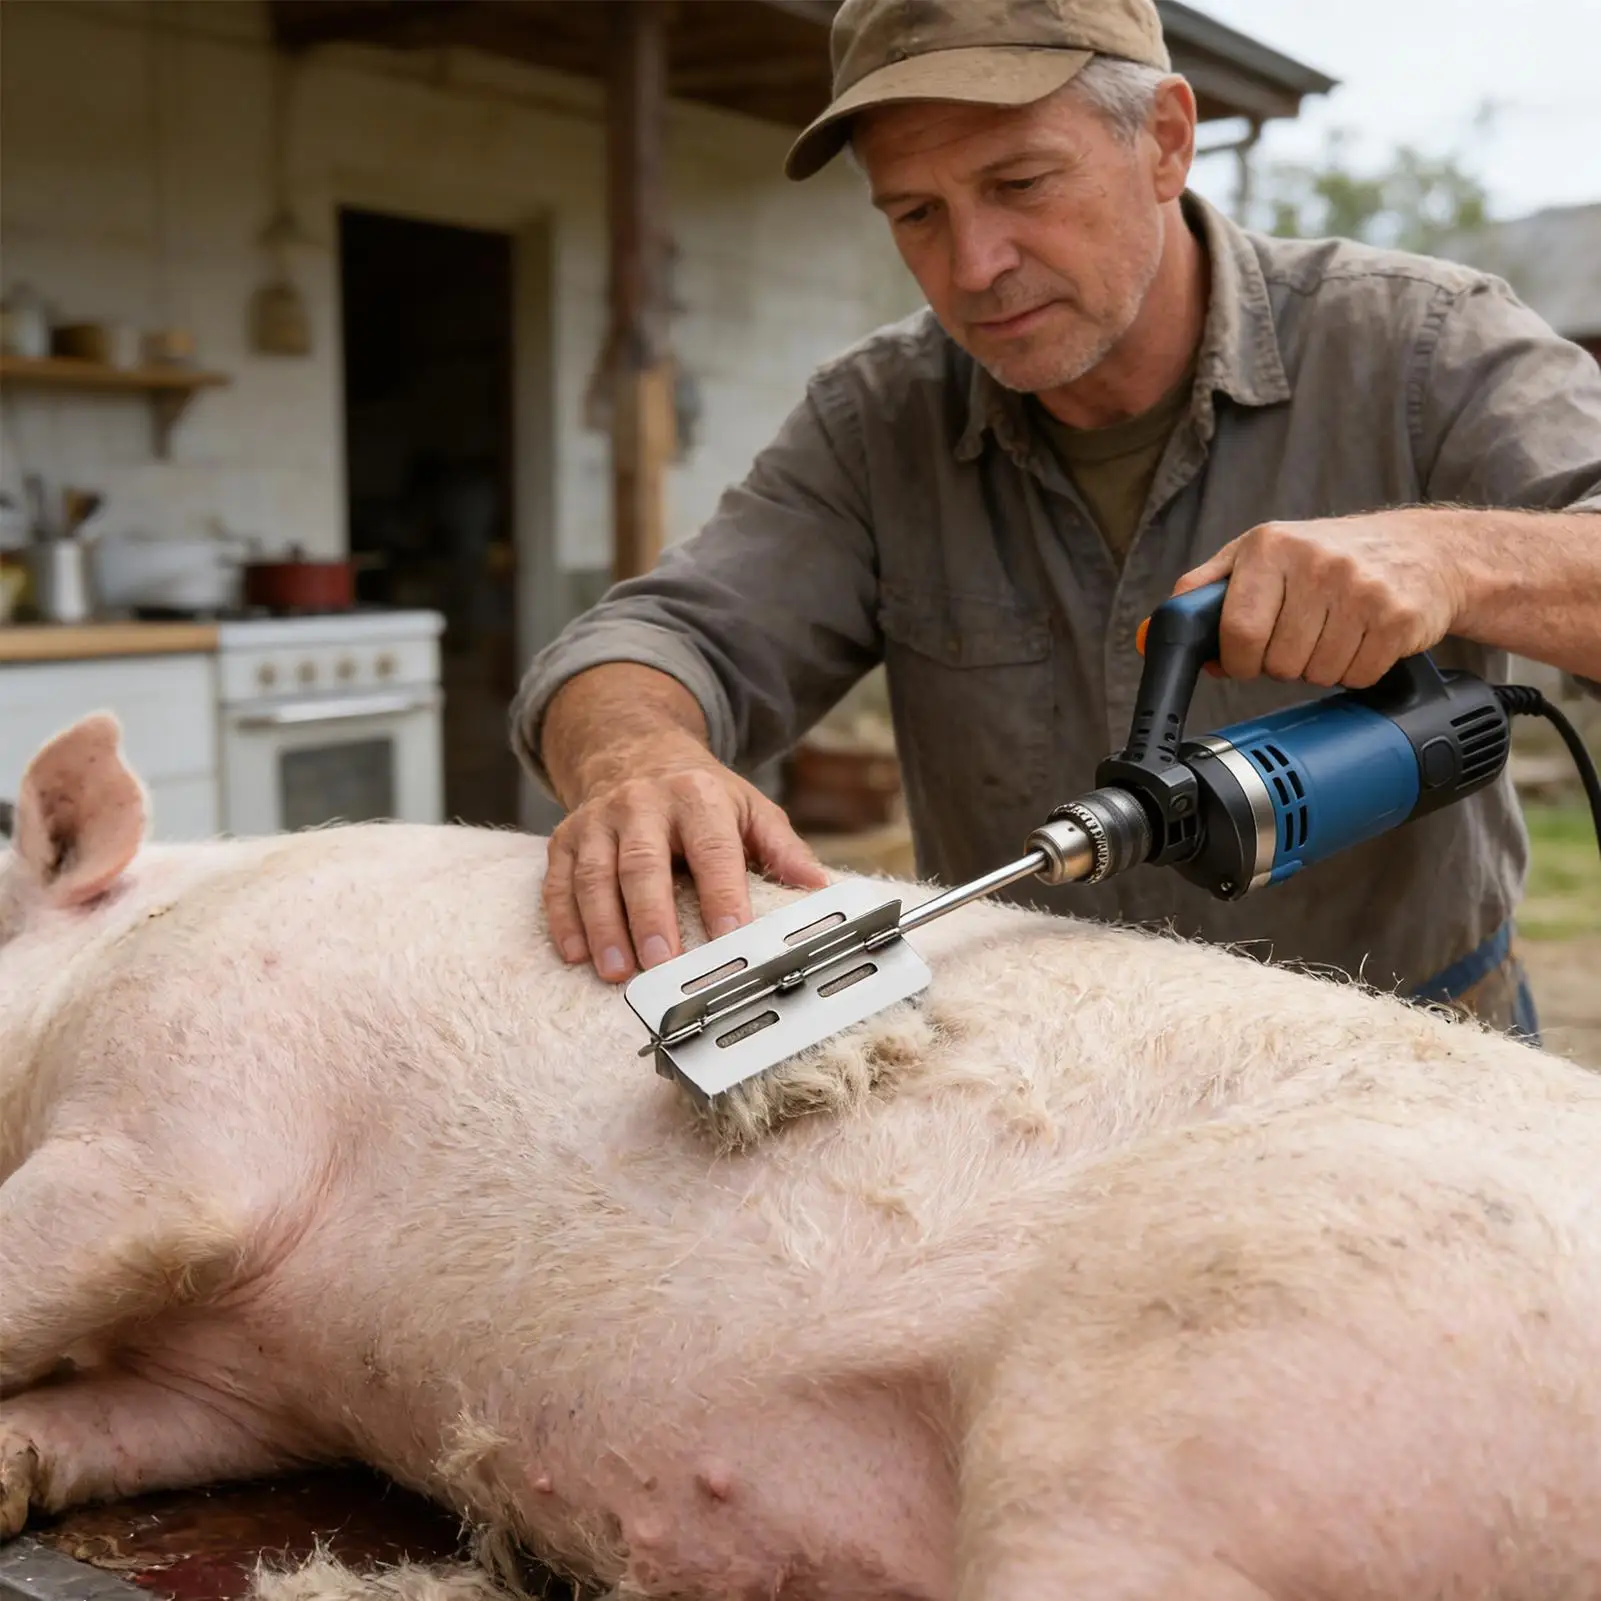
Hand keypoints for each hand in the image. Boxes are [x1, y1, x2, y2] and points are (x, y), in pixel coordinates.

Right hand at [542, 735, 829, 983]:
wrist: (634, 750)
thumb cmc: (700, 794)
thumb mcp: (748, 807)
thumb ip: (781, 847)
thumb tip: (820, 886)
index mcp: (698, 798)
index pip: (712, 850)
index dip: (722, 893)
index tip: (731, 936)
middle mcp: (643, 804)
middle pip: (643, 864)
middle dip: (651, 916)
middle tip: (661, 963)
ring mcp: (599, 820)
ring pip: (594, 875)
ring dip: (603, 927)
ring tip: (617, 971)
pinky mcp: (566, 837)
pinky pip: (558, 881)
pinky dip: (564, 920)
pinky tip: (576, 954)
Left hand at [1171, 512, 1467, 688]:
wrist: (1423, 549)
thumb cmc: (1327, 555)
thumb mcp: (1259, 554)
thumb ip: (1203, 593)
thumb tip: (1153, 637)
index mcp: (1270, 548)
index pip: (1238, 633)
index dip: (1238, 660)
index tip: (1246, 657)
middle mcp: (1317, 563)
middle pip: (1277, 663)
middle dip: (1282, 663)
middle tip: (1300, 634)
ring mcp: (1361, 590)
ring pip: (1316, 674)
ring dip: (1319, 667)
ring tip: (1333, 631)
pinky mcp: (1397, 618)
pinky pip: (1357, 676)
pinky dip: (1356, 670)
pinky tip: (1362, 637)